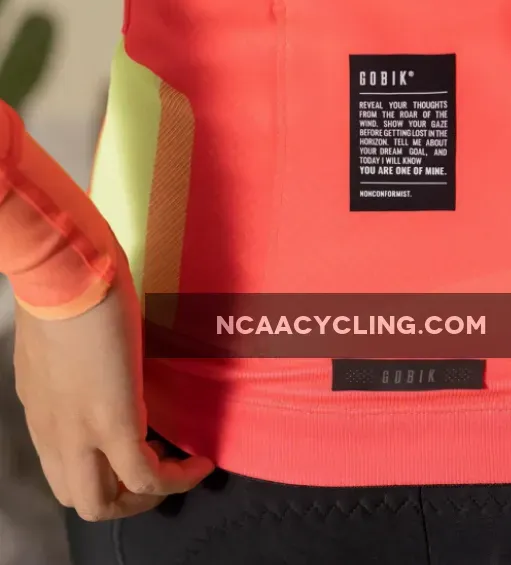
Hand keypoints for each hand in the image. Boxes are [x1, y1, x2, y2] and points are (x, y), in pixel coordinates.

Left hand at [13, 263, 213, 520]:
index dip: (105, 471)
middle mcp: (53, 433)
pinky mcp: (112, 424)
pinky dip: (177, 478)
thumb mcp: (66, 338)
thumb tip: (107, 364)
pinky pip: (147, 474)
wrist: (64, 275)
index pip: (65, 469)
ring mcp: (78, 433)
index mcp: (42, 411)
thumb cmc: (65, 287)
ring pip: (104, 503)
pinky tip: (200, 461)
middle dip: (126, 498)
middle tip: (161, 471)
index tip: (141, 448)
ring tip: (180, 471)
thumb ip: (80, 364)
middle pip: (82, 499)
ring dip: (147, 497)